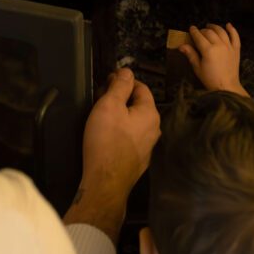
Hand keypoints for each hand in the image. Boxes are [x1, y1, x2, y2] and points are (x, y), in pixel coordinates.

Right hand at [63, 68, 159, 241]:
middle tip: (101, 97)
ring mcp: (147, 145)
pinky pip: (129, 137)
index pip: (140, 86)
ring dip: (119, 114)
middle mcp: (153, 129)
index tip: (107, 80)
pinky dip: (119, 130)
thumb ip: (119, 86)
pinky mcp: (137, 157)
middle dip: (120, 97)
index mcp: (150, 113)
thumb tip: (126, 71)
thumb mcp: (109, 105)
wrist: (105, 182)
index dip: (122, 80)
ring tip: (100, 115)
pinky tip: (105, 134)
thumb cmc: (106, 144)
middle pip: (137, 104)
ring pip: (133, 121)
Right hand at [178, 23, 247, 96]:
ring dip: (215, 27)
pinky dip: (232, 29)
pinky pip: (235, 36)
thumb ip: (191, 54)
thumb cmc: (211, 79)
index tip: (191, 28)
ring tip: (210, 26)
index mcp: (208, 50)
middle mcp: (219, 46)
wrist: (226, 87)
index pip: (199, 36)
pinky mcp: (236, 50)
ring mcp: (229, 47)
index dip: (194, 31)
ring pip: (221, 31)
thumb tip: (181, 46)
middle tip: (199, 32)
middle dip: (203, 30)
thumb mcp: (197, 68)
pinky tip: (228, 25)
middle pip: (209, 32)